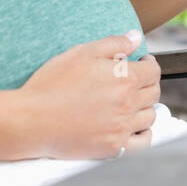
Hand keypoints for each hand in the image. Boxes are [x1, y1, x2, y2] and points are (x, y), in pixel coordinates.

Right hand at [15, 30, 160, 160]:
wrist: (32, 120)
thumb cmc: (53, 84)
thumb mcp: (81, 53)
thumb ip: (114, 44)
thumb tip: (135, 38)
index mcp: (124, 79)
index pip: (154, 72)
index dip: (148, 64)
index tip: (140, 63)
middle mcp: (128, 104)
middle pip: (154, 93)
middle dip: (147, 83)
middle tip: (133, 81)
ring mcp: (122, 128)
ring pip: (150, 116)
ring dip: (144, 106)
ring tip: (129, 102)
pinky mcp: (113, 147)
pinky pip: (143, 142)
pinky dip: (144, 133)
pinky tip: (133, 126)